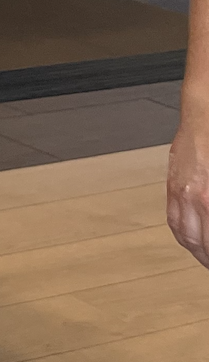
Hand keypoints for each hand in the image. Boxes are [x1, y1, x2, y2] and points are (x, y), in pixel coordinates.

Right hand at [171, 112, 208, 269]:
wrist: (204, 118)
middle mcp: (194, 198)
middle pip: (200, 243)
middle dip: (208, 258)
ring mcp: (180, 192)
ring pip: (184, 235)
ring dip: (196, 252)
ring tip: (206, 259)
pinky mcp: (171, 186)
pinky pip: (173, 219)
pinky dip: (182, 235)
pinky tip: (191, 241)